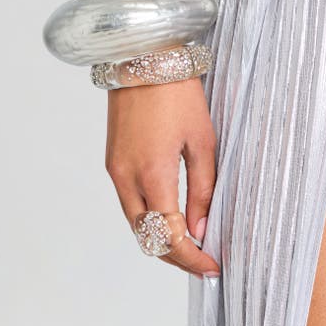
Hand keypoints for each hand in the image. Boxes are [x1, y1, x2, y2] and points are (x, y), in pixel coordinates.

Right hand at [105, 76, 219, 278]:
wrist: (143, 58)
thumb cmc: (178, 93)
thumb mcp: (203, 141)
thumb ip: (203, 189)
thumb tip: (201, 230)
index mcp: (152, 173)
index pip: (170, 236)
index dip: (193, 259)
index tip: (213, 267)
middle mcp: (126, 177)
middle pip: (147, 239)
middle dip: (176, 257)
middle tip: (205, 259)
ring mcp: (114, 171)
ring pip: (135, 225)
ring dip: (161, 240)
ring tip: (193, 241)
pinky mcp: (112, 162)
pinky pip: (129, 205)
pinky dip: (149, 220)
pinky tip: (171, 216)